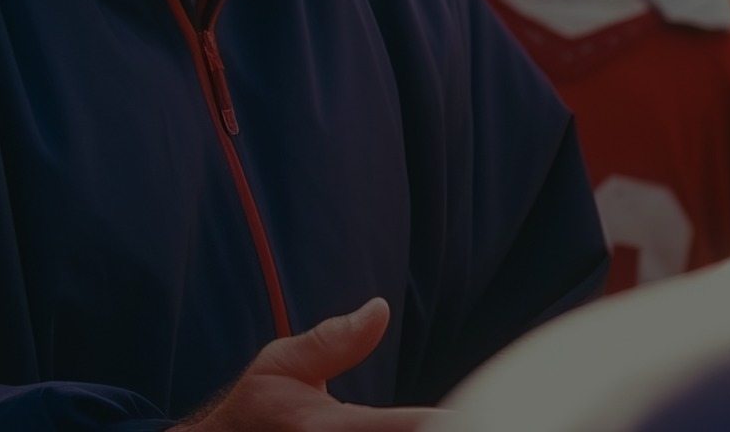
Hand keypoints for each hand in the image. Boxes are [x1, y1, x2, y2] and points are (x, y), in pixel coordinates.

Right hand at [179, 298, 439, 431]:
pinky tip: (432, 428)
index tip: (464, 414)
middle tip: (471, 414)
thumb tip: (380, 309)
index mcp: (324, 429)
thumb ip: (334, 341)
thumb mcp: (282, 364)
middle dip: (443, 426)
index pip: (398, 426)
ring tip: (461, 420)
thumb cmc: (257, 409)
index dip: (438, 422)